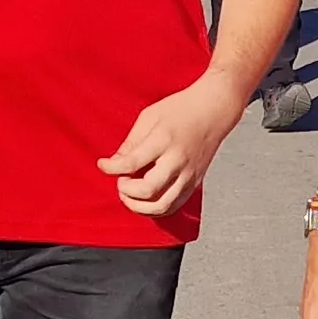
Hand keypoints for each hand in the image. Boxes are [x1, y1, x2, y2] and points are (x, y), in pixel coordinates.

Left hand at [98, 78, 241, 217]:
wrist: (214, 110)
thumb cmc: (182, 109)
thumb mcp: (149, 117)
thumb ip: (131, 142)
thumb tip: (115, 163)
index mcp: (164, 140)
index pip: (132, 163)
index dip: (111, 168)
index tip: (103, 165)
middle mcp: (178, 160)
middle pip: (147, 190)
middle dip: (126, 192)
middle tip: (121, 182)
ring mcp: (189, 174)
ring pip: (162, 206)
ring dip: (140, 207)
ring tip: (130, 196)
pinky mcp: (195, 183)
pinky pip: (174, 206)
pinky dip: (156, 209)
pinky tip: (146, 200)